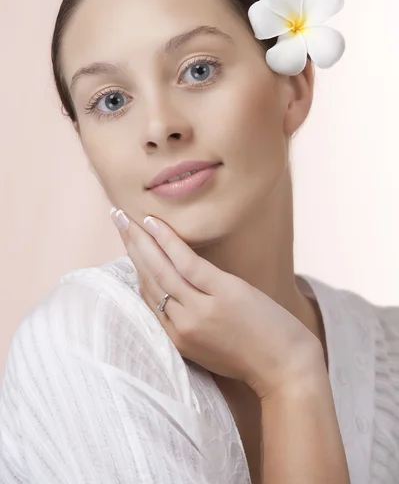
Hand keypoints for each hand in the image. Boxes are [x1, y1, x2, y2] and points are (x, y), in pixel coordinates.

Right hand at [111, 209, 322, 399]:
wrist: (286, 370)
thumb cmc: (252, 357)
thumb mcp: (211, 347)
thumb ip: (191, 321)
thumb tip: (180, 291)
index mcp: (177, 339)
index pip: (148, 297)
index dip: (137, 268)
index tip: (129, 244)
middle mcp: (181, 325)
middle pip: (148, 280)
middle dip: (129, 246)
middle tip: (116, 219)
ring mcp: (200, 309)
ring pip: (161, 269)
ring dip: (140, 240)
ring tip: (125, 217)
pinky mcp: (221, 294)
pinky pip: (186, 263)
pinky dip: (167, 242)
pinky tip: (153, 225)